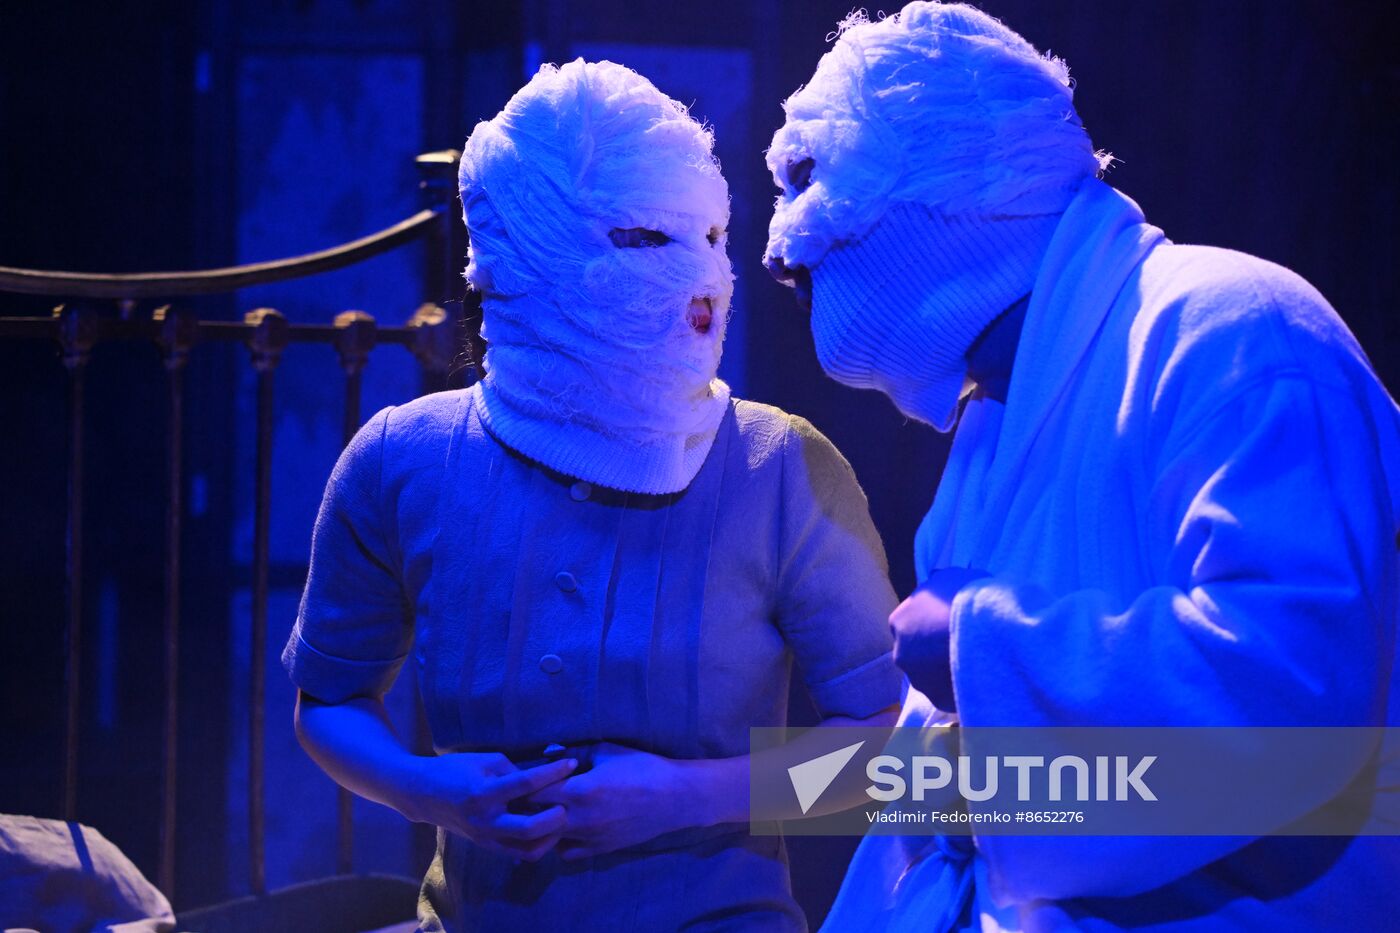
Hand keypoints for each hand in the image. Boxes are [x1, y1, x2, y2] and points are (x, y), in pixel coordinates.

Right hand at [402, 752, 576, 861]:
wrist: (423, 794)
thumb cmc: (454, 770)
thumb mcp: (485, 760)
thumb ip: (514, 770)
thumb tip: (543, 777)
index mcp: (484, 793)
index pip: (526, 784)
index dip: (553, 773)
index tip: (573, 763)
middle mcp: (486, 820)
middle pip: (530, 829)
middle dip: (556, 817)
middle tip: (568, 803)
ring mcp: (486, 837)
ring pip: (528, 849)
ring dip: (550, 836)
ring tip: (561, 818)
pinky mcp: (487, 846)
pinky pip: (518, 852)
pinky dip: (537, 844)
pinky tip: (547, 829)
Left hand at [521, 742, 694, 859]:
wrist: (674, 798)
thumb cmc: (642, 768)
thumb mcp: (607, 752)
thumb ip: (576, 752)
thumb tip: (551, 751)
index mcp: (579, 790)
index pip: (534, 792)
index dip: (525, 784)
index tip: (521, 778)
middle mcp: (579, 819)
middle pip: (535, 819)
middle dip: (528, 807)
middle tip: (526, 796)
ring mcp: (589, 838)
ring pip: (548, 840)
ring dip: (542, 827)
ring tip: (543, 813)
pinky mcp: (600, 850)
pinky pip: (567, 853)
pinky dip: (560, 843)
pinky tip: (565, 829)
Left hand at [889, 567, 989, 711]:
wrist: (986, 629)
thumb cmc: (966, 597)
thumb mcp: (950, 576)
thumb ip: (937, 585)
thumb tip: (936, 585)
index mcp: (899, 621)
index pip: (909, 624)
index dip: (929, 623)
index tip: (948, 623)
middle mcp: (901, 653)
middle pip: (917, 653)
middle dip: (934, 650)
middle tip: (961, 643)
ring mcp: (919, 680)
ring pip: (931, 676)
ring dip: (946, 670)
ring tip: (973, 660)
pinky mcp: (938, 700)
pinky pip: (949, 694)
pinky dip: (960, 688)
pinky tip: (977, 677)